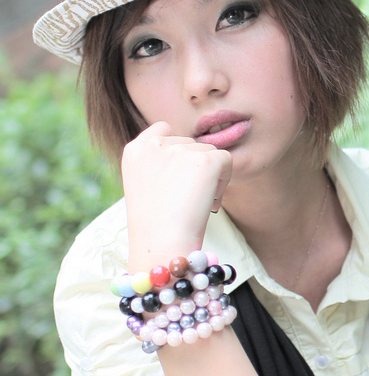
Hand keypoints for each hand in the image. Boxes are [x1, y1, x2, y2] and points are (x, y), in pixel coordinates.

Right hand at [122, 121, 232, 269]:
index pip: (163, 129)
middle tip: (187, 201)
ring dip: (209, 176)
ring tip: (196, 204)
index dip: (177, 151)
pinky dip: (224, 181)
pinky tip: (210, 202)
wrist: (162, 246)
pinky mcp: (205, 160)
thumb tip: (192, 157)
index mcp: (135, 151)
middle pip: (190, 143)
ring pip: (209, 152)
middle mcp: (155, 145)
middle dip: (194, 168)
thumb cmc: (155, 229)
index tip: (179, 177)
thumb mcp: (145, 188)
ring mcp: (180, 150)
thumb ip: (160, 165)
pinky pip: (226, 160)